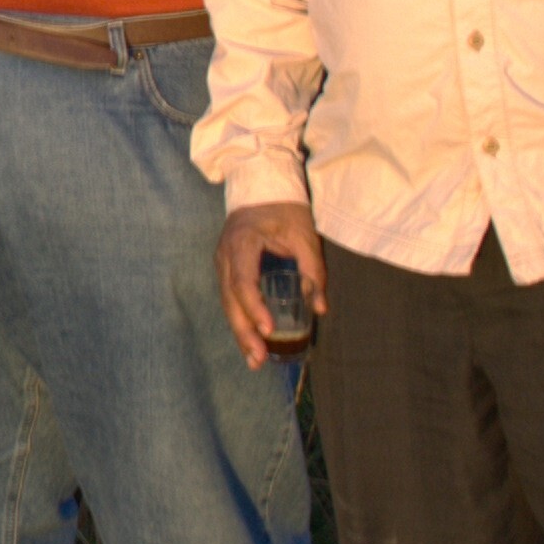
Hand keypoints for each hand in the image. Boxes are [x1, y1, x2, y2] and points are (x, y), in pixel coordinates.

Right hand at [216, 202, 325, 368]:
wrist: (261, 183)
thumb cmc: (284, 207)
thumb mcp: (304, 234)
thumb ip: (313, 269)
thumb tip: (321, 308)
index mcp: (242, 243)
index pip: (243, 282)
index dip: (254, 307)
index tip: (269, 329)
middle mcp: (226, 255)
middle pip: (229, 299)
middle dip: (243, 332)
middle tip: (258, 359)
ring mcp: (223, 261)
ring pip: (227, 303)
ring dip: (240, 332)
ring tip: (254, 360)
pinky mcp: (227, 267)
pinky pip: (230, 298)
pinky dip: (239, 320)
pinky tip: (250, 340)